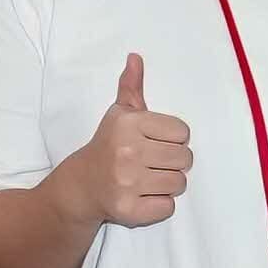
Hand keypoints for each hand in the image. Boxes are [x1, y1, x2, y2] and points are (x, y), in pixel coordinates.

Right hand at [60, 55, 192, 230]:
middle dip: (173, 162)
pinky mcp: (128, 210)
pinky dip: (160, 205)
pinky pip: (167, 207)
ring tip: (147, 179)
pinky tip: (143, 196)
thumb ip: (131, 87)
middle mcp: (127, 152)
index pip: (183, 132)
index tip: (155, 143)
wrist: (81, 185)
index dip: (173, 139)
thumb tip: (135, 57)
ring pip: (179, 183)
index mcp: (129, 124)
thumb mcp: (119, 115)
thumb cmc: (108, 146)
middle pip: (185, 159)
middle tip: (153, 163)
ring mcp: (127, 183)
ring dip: (168, 184)